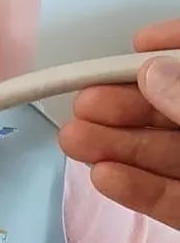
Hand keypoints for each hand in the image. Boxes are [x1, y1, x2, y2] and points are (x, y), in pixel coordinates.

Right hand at [58, 18, 179, 227]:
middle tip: (82, 105)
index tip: (136, 42)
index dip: (171, 44)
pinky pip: (173, 200)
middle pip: (174, 108)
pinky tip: (104, 178)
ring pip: (167, 154)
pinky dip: (139, 191)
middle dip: (126, 104)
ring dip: (118, 146)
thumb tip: (150, 71)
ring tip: (72, 142)